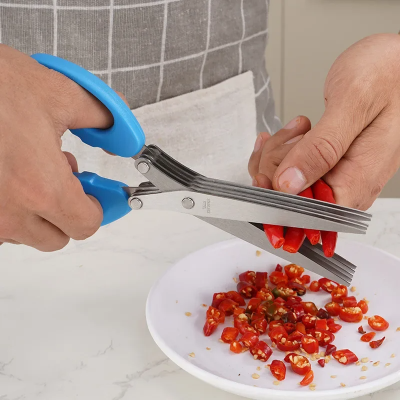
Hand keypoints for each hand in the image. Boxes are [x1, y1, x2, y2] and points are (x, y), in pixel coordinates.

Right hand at [0, 45, 113, 249]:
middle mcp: (8, 210)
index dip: (98, 207)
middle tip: (66, 176)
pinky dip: (11, 205)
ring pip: (26, 233)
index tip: (99, 193)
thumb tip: (123, 136)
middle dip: (68, 211)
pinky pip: (0, 224)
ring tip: (31, 167)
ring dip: (38, 209)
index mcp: (39, 186)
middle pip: (58, 237)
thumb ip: (104, 117)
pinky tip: (8, 172)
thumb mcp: (58, 92)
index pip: (86, 225)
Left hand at [249, 33, 399, 209]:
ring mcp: (334, 175)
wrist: (396, 61)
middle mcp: (346, 185)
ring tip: (301, 127)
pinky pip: (289, 169)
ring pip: (283, 182)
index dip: (278, 200)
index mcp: (357, 181)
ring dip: (279, 152)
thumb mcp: (353, 104)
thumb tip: (289, 185)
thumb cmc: (387, 74)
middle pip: (288, 198)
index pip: (306, 215)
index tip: (264, 176)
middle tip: (295, 134)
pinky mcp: (325, 165)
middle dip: (276, 165)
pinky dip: (280, 149)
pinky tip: (289, 134)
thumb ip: (321, 148)